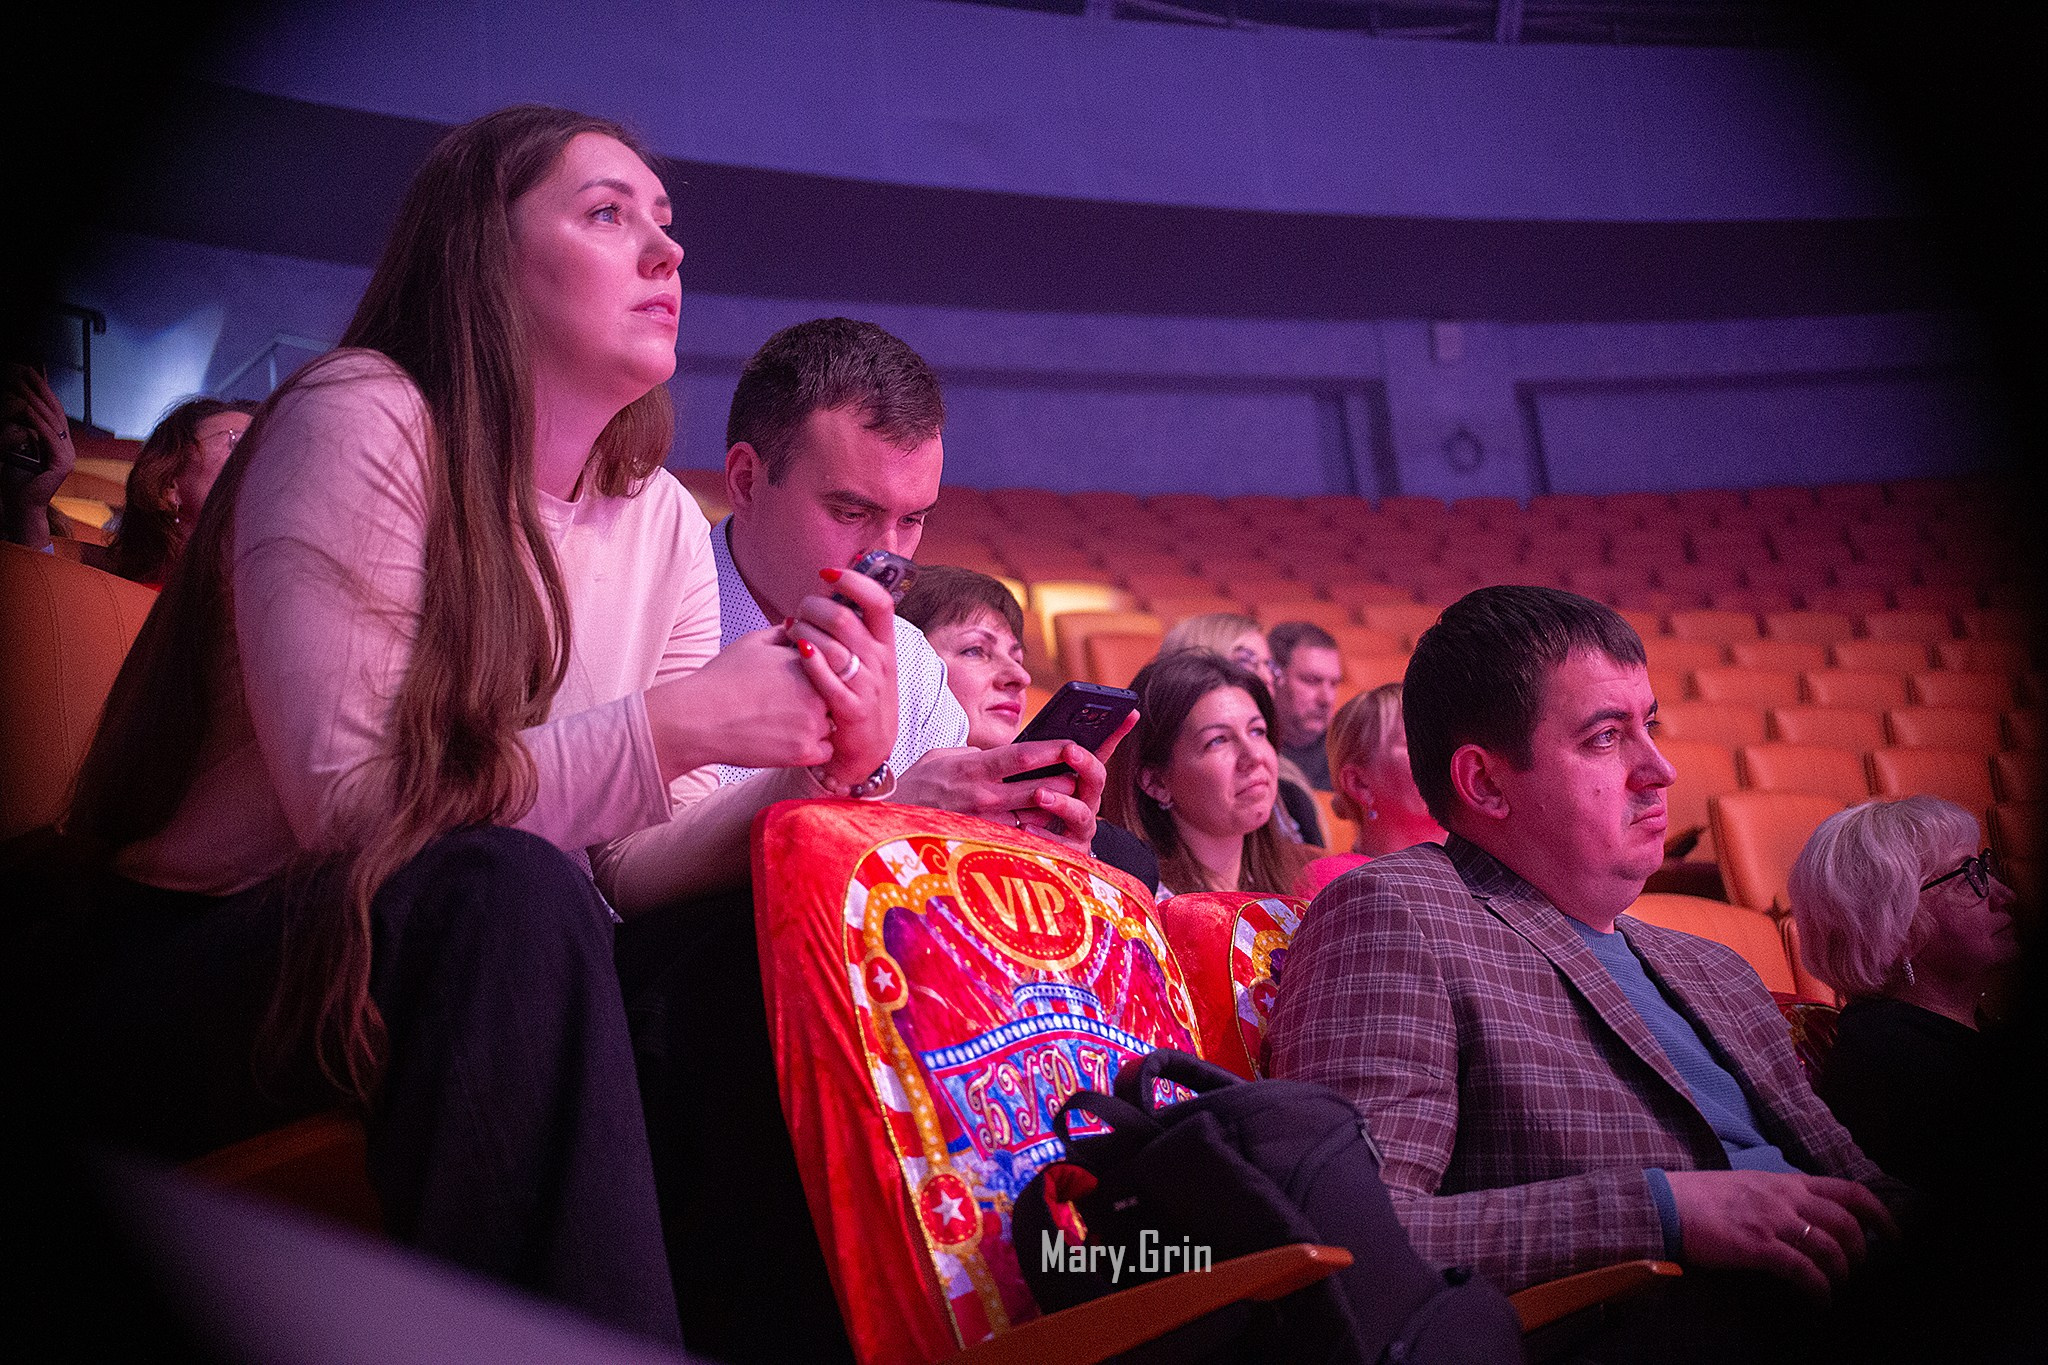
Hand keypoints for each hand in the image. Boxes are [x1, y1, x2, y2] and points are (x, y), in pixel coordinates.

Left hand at [2, 364, 75, 549]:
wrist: (22, 506)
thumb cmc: (17, 480)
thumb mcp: (19, 447)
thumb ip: (24, 430)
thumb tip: (22, 408)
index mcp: (60, 444)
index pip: (53, 412)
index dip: (43, 390)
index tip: (32, 371)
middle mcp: (68, 448)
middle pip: (54, 412)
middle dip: (40, 389)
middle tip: (27, 370)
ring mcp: (67, 456)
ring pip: (51, 422)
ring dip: (35, 400)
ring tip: (22, 384)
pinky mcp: (62, 464)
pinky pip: (49, 437)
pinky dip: (36, 420)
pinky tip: (26, 407)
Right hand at [645, 627, 832, 777]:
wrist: (698, 717)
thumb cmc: (721, 679)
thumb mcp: (753, 643)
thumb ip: (784, 633)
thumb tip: (801, 626)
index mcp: (809, 659)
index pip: (836, 663)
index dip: (822, 672)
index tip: (804, 679)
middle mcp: (817, 689)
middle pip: (839, 693)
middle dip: (824, 697)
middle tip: (796, 702)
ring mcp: (813, 722)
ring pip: (835, 722)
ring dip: (821, 723)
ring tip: (788, 721)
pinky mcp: (804, 751)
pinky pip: (826, 750)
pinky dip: (814, 747)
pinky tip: (790, 738)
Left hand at [786, 565, 898, 788]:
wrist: (866, 750)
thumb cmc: (857, 694)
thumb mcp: (865, 658)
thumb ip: (852, 626)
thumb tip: (830, 583)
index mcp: (885, 643)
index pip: (879, 601)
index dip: (854, 581)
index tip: (827, 573)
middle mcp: (881, 662)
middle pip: (846, 620)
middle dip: (814, 608)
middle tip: (798, 612)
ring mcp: (869, 687)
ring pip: (834, 647)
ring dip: (805, 633)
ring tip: (791, 634)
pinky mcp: (853, 711)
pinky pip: (829, 681)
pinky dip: (811, 662)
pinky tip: (797, 653)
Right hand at [893, 740, 1081, 836]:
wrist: (890, 818)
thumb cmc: (918, 784)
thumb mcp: (944, 755)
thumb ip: (975, 752)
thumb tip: (998, 752)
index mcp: (975, 767)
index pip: (1021, 755)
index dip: (1051, 749)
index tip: (1073, 743)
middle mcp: (983, 796)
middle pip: (1039, 788)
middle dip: (1067, 781)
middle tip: (1086, 774)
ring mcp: (985, 823)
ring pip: (1036, 816)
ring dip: (1059, 808)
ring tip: (1077, 800)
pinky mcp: (983, 843)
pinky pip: (1021, 838)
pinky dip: (1041, 832)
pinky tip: (1056, 829)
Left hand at [1011, 709, 1138, 853]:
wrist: (1033, 845)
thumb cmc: (1031, 802)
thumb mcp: (1036, 775)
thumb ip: (1042, 757)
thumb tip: (1039, 732)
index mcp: (1083, 778)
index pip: (1103, 750)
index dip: (1118, 732)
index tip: (1129, 712)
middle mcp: (1089, 800)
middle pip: (1097, 779)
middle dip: (1085, 762)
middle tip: (1069, 750)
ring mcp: (1082, 826)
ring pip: (1082, 813)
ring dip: (1062, 801)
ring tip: (1040, 794)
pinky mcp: (1071, 851)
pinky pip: (1060, 844)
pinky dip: (1043, 835)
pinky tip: (1025, 826)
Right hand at [1665, 1169, 1898, 1301]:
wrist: (1667, 1203)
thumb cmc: (1703, 1196)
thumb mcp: (1750, 1184)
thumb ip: (1781, 1196)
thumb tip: (1806, 1217)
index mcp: (1786, 1181)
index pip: (1849, 1191)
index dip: (1879, 1215)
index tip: (1893, 1235)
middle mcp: (1786, 1198)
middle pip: (1848, 1223)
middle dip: (1862, 1252)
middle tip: (1858, 1270)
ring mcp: (1772, 1221)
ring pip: (1830, 1247)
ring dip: (1843, 1273)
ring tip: (1837, 1287)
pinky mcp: (1757, 1246)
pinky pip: (1803, 1270)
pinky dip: (1819, 1289)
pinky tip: (1819, 1300)